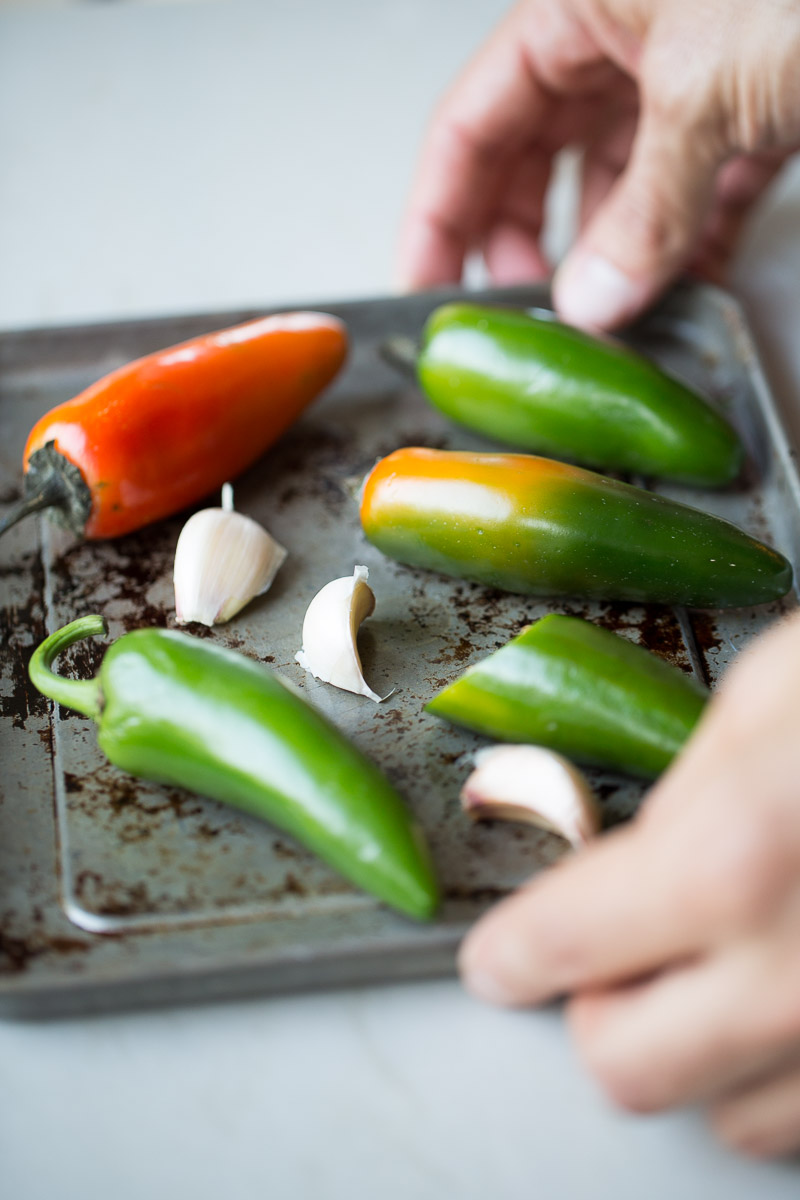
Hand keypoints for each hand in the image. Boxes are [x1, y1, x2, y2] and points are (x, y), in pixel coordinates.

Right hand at [397, 0, 799, 328]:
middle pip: (537, 157)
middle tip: (525, 318)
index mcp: (579, 3)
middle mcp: (627, 33)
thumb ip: (641, 209)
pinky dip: (687, 240)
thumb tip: (591, 299)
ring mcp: (691, 69)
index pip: (470, 125)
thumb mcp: (708, 90)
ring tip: (610, 321)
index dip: (438, 216)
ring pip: (620, 179)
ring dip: (614, 255)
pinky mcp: (754, 102)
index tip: (425, 289)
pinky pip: (695, 183)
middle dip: (526, 243)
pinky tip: (682, 287)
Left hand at [459, 611, 799, 1157]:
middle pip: (623, 1067)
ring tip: (726, 971)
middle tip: (612, 953)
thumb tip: (634, 851)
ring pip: (725, 1120)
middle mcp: (795, 983)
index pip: (561, 946)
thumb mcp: (776, 691)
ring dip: (698, 1053)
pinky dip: (784, 1080)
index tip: (506, 957)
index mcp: (730, 861)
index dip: (516, 953)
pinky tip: (795, 1004)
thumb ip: (688, 788)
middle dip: (598, 1009)